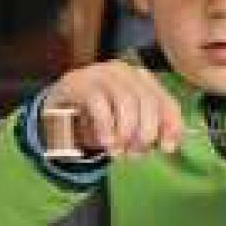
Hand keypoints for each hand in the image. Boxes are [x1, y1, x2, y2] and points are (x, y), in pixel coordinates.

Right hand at [42, 62, 184, 157]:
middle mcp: (123, 71)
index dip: (171, 124)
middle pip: (148, 100)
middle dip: (146, 132)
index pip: (165, 99)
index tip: (168, 148)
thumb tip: (169, 144)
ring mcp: (100, 74)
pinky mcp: (78, 83)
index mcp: (140, 79)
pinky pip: (99, 104)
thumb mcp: (124, 125)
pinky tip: (106, 142)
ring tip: (119, 151)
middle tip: (136, 153)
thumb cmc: (95, 119)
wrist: (55, 110)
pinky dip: (106, 127)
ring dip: (126, 131)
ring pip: (126, 101)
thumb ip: (146, 129)